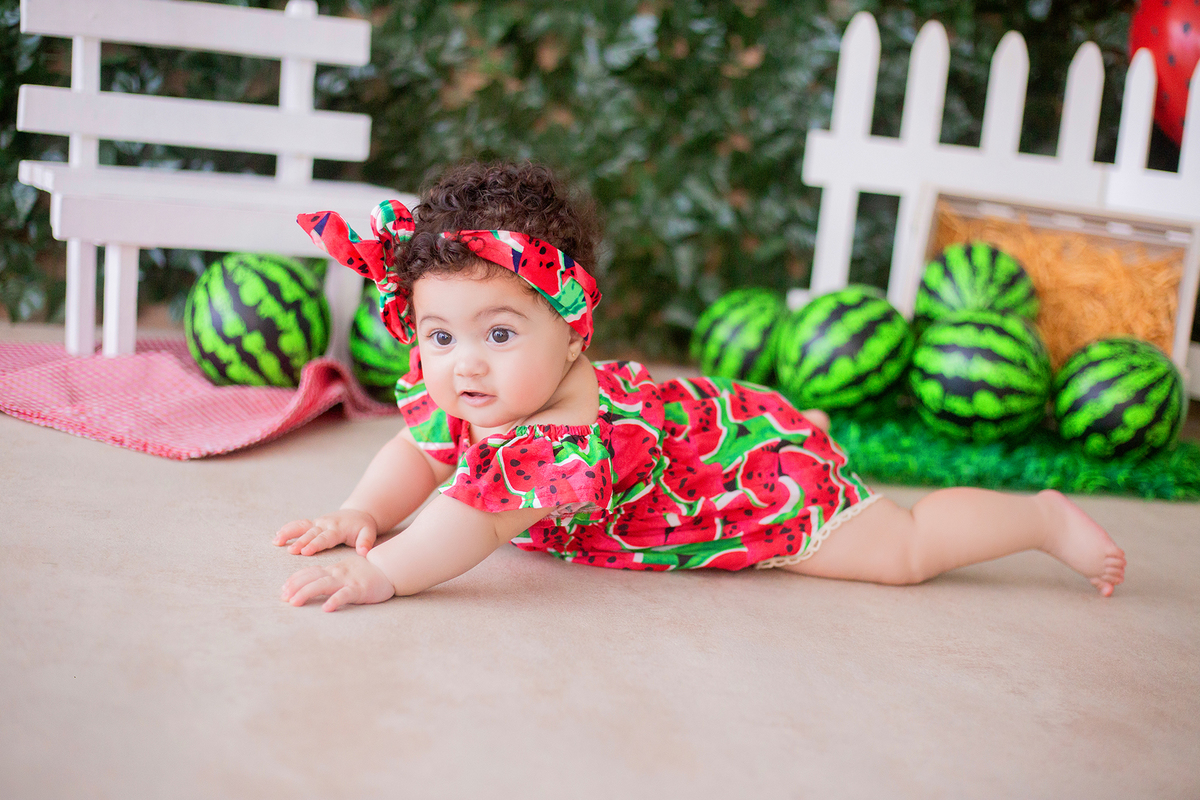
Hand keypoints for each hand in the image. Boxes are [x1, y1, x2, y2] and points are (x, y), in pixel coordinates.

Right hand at [272, 509, 377, 555]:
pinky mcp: (313, 523)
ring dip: (289, 533)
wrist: (359, 514)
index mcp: (338, 529)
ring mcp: (318, 523)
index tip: (306, 551)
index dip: (315, 544)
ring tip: (276, 541)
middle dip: (301, 542)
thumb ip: (366, 542)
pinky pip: (299, 525)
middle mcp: (326, 524)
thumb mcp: (369, 533)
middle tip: (291, 550)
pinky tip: (276, 536)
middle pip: (311, 534)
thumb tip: (364, 551)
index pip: (325, 538)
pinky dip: (288, 529)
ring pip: (302, 527)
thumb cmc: (363, 527)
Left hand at [280, 555, 395, 611]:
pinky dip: (335, 601)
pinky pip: (345, 595)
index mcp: (333, 569)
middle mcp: (337, 573)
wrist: (389, 568)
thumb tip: (312, 584)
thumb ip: (330, 576)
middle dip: (295, 587)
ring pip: (323, 585)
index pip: (310, 572)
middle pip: (311, 578)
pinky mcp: (359, 589)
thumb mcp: (345, 570)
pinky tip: (326, 608)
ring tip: (295, 602)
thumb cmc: (367, 571)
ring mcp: (347, 581)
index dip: (295, 580)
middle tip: (283, 598)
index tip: (283, 590)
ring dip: (306, 593)